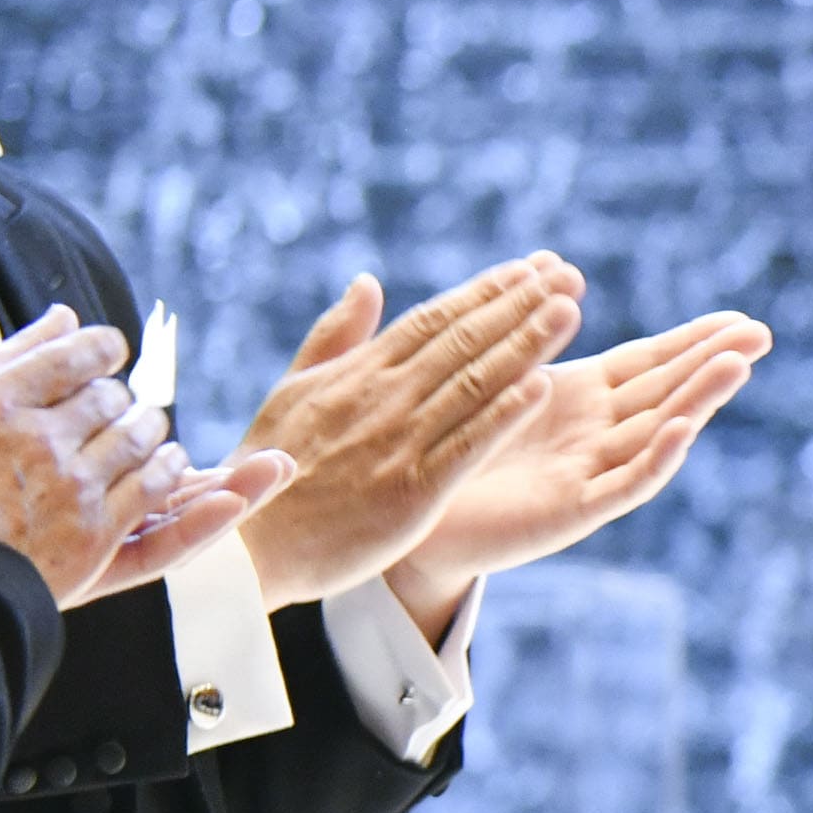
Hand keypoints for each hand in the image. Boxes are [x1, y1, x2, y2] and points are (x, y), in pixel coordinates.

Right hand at [0, 297, 287, 607]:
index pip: (66, 355)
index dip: (95, 345)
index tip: (107, 346)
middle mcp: (46, 438)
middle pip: (107, 398)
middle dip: (116, 391)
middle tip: (119, 395)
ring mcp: (77, 487)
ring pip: (137, 439)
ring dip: (147, 428)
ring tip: (149, 425)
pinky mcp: (98, 535)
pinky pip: (152, 490)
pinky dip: (167, 472)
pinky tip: (173, 466)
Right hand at [232, 257, 582, 604]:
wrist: (245, 543)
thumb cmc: (271, 466)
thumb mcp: (294, 390)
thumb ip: (336, 336)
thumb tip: (368, 282)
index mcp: (357, 375)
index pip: (432, 321)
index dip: (483, 292)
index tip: (528, 269)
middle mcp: (382, 400)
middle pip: (462, 342)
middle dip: (518, 306)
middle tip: (567, 275)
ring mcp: (398, 444)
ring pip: (472, 385)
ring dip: (524, 346)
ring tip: (568, 312)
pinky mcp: (411, 492)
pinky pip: (465, 447)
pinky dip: (503, 415)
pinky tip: (542, 388)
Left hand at [380, 310, 769, 627]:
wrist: (408, 527)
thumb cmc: (438, 452)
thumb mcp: (480, 375)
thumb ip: (517, 328)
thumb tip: (545, 261)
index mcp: (577, 397)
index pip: (647, 362)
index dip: (692, 339)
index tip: (736, 318)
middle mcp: (596, 434)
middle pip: (666, 391)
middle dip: (712, 361)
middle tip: (760, 333)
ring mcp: (590, 473)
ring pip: (657, 431)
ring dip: (698, 400)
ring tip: (737, 366)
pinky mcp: (571, 512)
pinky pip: (622, 484)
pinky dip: (655, 459)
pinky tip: (681, 429)